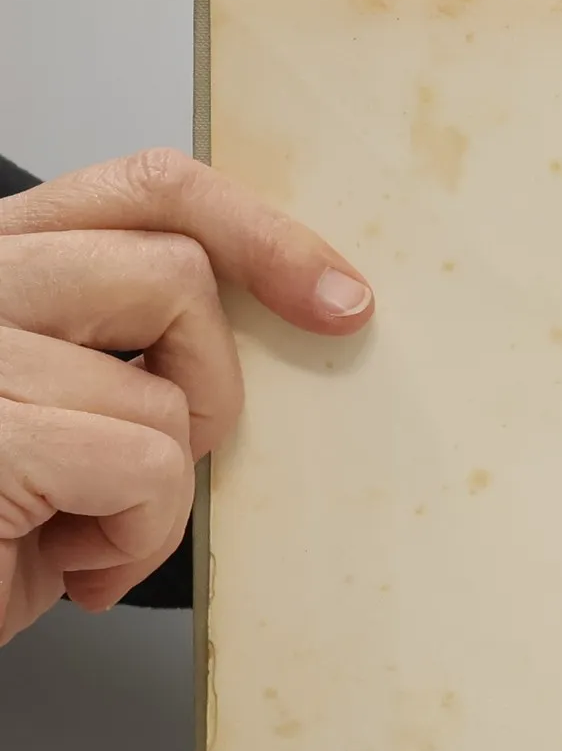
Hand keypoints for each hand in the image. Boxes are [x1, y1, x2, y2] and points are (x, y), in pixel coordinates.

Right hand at [0, 149, 373, 644]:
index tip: (340, 301)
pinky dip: (138, 534)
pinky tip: (76, 562)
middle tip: (158, 461)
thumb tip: (311, 311)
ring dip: (162, 487)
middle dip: (209, 387)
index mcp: (9, 262)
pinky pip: (143, 463)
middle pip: (175, 274)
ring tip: (88, 529)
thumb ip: (147, 339)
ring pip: (163, 385)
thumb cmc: (6, 528)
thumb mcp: (87, 410)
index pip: (149, 188)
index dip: (261, 235)